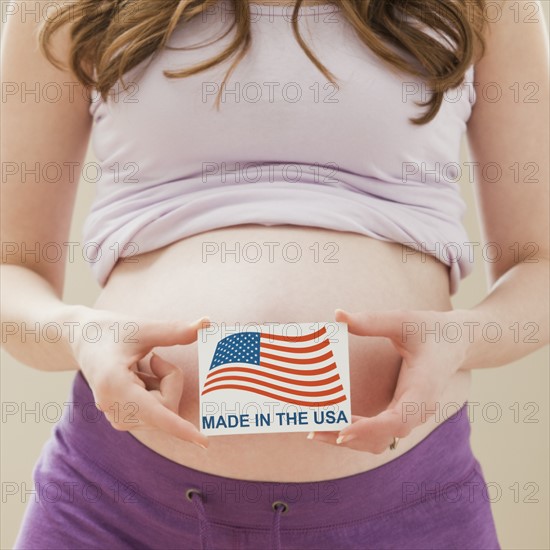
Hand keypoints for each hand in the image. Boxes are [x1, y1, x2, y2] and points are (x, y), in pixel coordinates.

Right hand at [68, 306, 209, 448]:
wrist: (83, 340)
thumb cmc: (111, 330)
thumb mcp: (142, 328)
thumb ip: (175, 331)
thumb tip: (207, 322)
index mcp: (115, 385)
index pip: (156, 412)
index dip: (181, 428)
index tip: (205, 443)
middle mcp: (115, 409)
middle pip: (167, 406)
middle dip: (170, 379)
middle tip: (153, 357)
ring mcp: (119, 418)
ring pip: (165, 409)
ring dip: (163, 383)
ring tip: (139, 366)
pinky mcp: (125, 420)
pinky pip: (158, 410)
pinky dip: (157, 389)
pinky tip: (136, 377)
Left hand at [310, 308, 468, 452]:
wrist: (455, 342)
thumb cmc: (430, 329)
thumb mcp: (403, 320)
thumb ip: (372, 320)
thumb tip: (338, 314)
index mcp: (422, 388)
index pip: (398, 419)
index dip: (369, 428)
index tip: (342, 432)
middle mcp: (417, 409)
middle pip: (382, 437)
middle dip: (347, 437)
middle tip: (312, 430)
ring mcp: (410, 415)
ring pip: (380, 441)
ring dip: (348, 439)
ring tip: (314, 430)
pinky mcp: (402, 414)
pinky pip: (379, 433)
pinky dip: (355, 432)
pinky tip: (331, 423)